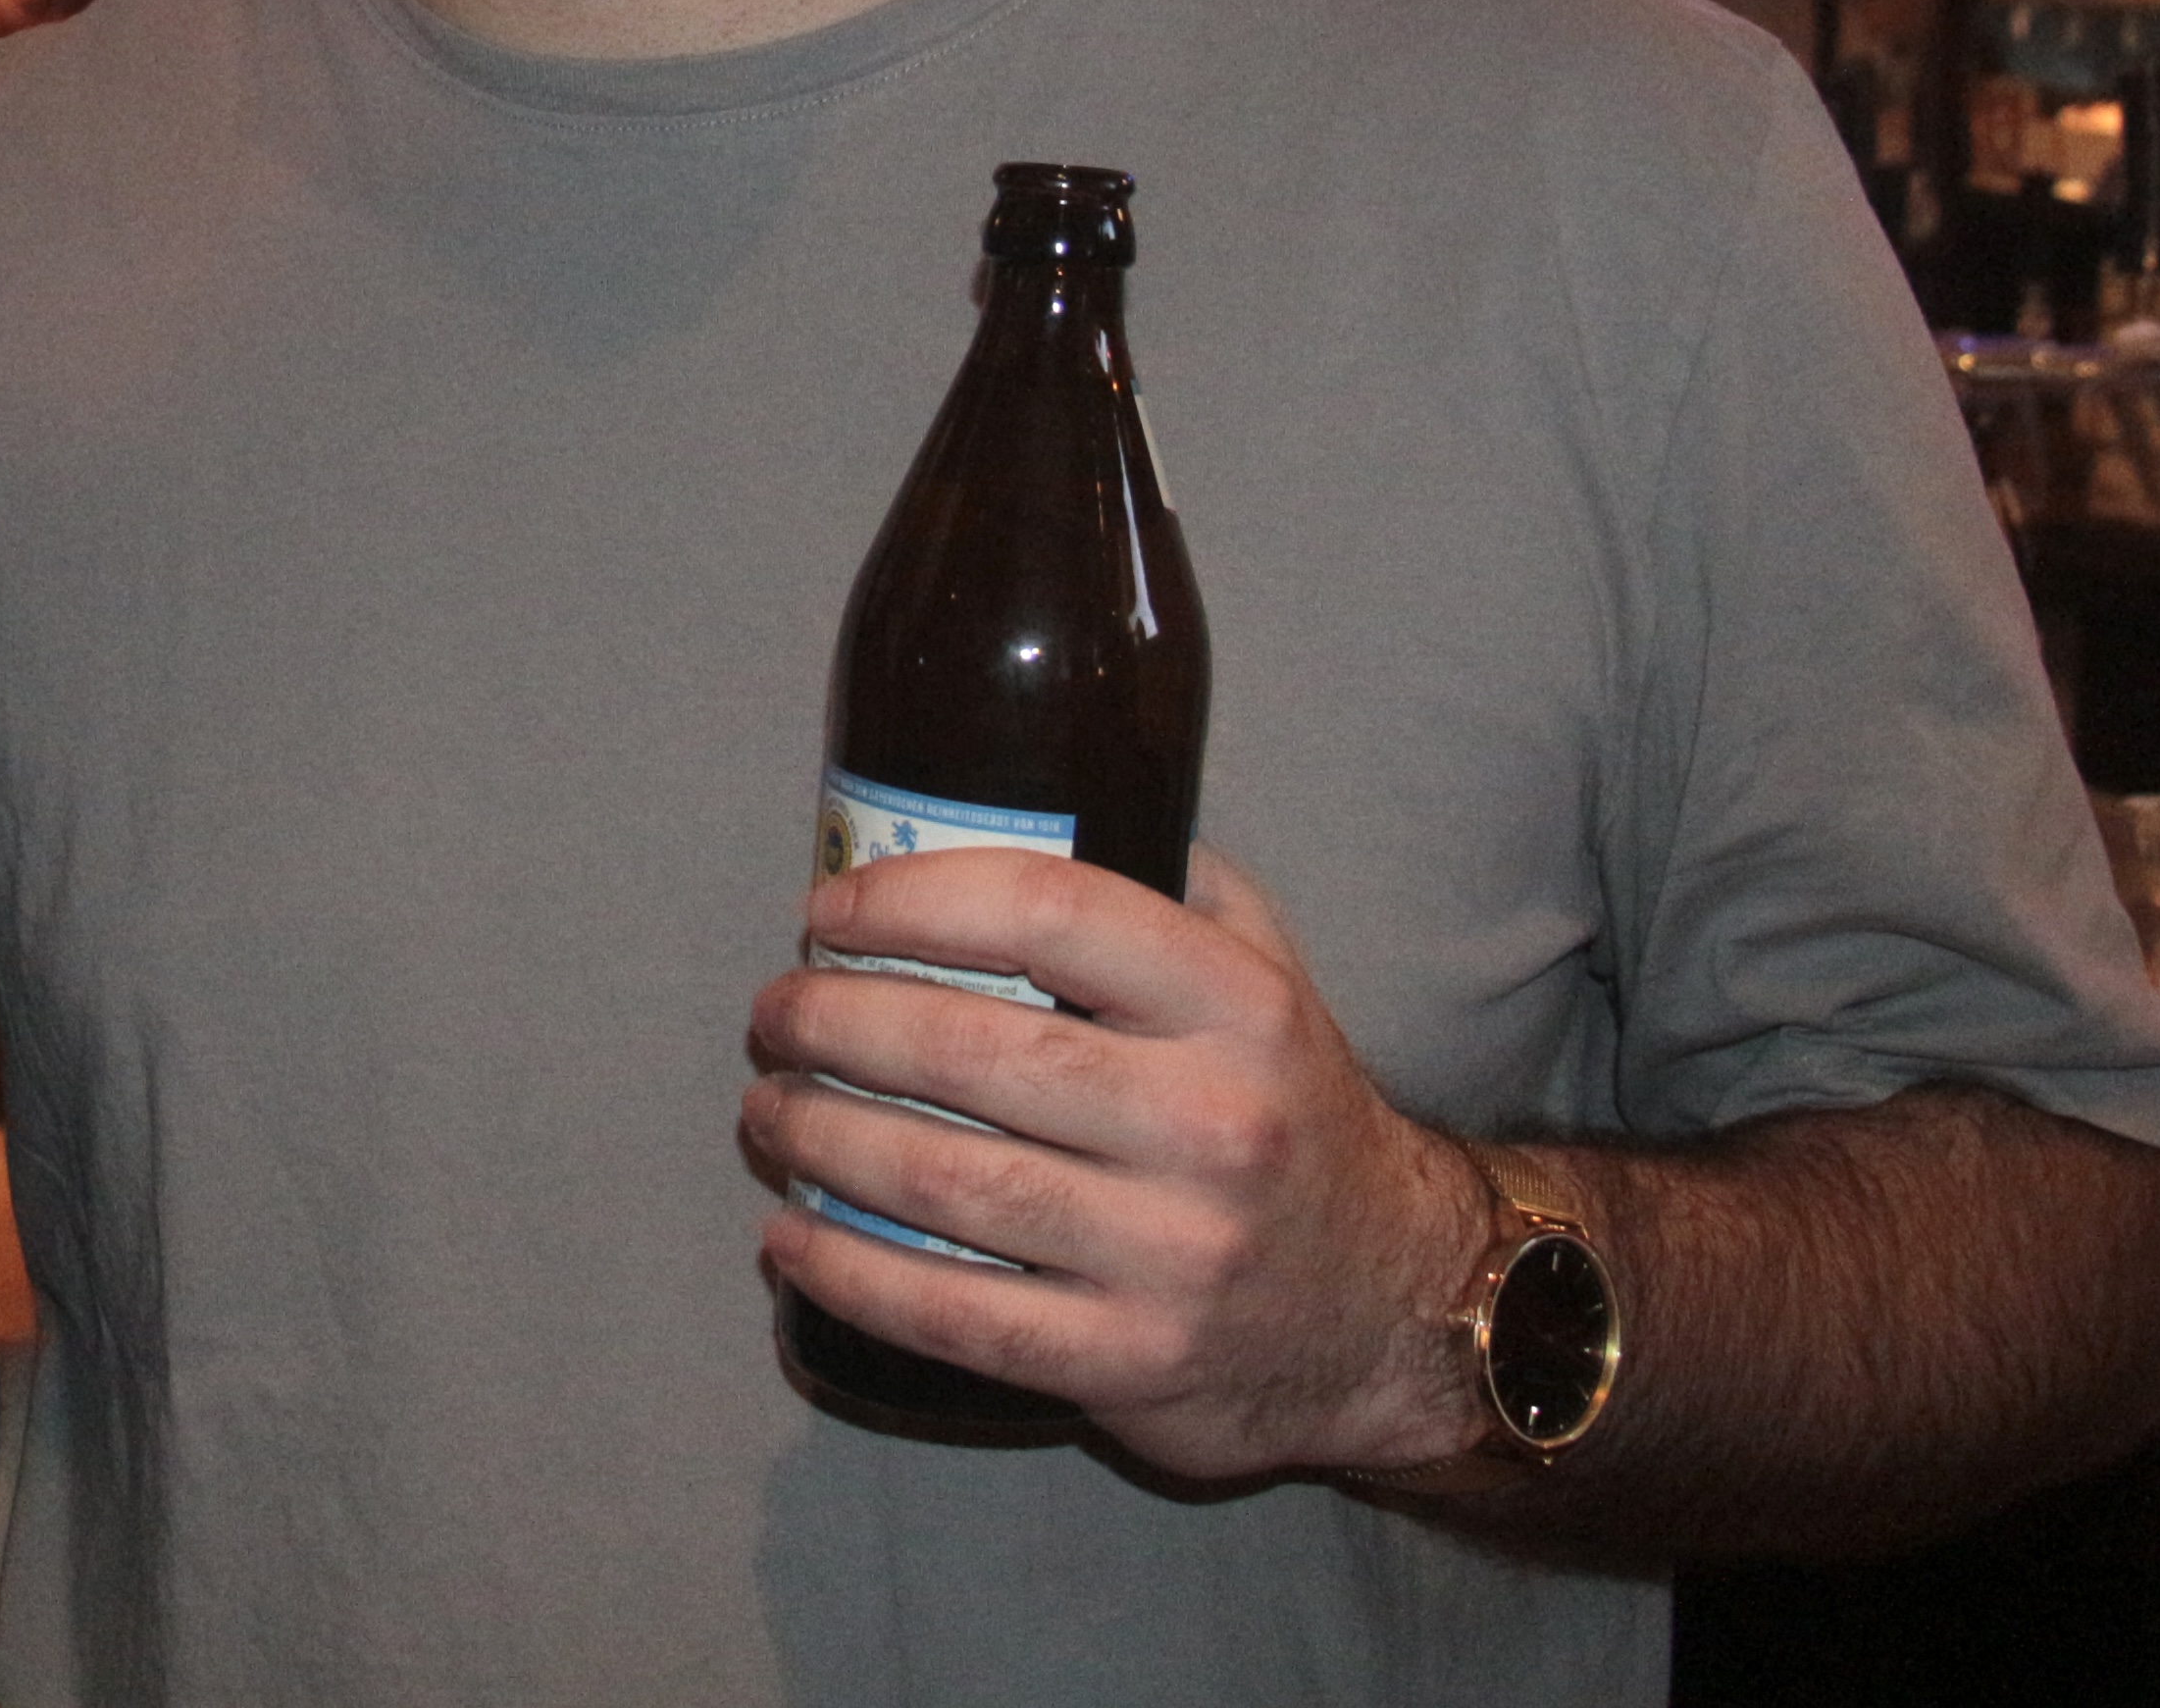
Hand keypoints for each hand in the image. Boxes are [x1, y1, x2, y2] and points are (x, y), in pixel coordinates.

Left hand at [744, 842, 1492, 1483]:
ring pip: (947, 1182)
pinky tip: (790, 1238)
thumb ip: (1168, 885)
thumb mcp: (1269, 975)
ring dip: (822, 1141)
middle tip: (775, 1015)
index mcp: (1241, 1007)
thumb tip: (1015, 797)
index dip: (913, 900)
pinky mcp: (1133, 1362)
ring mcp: (1176, 1254)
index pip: (1050, 913)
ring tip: (768, 1112)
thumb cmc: (1287, 1112)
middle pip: (971, 1052)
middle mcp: (1215, 1124)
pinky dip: (850, 1273)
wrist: (1391, 1305)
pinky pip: (957, 1316)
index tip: (830, 913)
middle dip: (836, 1024)